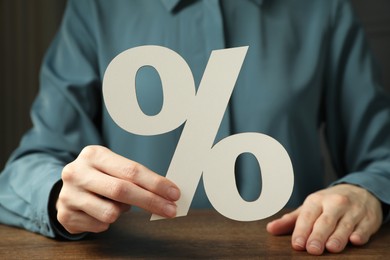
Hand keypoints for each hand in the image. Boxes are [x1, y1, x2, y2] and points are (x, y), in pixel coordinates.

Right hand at [56, 145, 179, 233]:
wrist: (66, 190)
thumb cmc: (99, 177)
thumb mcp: (113, 168)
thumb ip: (135, 177)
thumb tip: (167, 193)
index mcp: (94, 154)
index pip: (131, 170)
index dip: (156, 183)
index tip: (174, 193)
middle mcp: (77, 172)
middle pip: (122, 190)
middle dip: (151, 201)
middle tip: (170, 210)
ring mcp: (68, 194)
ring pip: (111, 212)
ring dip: (122, 212)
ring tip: (115, 204)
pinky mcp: (65, 215)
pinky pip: (100, 225)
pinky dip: (107, 221)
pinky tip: (99, 211)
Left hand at [266, 184, 382, 254]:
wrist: (360, 190)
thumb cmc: (329, 203)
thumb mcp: (309, 208)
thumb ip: (291, 220)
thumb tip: (270, 229)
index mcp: (316, 200)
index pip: (307, 216)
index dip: (302, 231)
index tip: (297, 244)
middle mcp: (335, 203)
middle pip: (325, 221)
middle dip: (318, 236)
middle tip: (312, 249)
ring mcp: (353, 211)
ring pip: (345, 225)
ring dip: (338, 237)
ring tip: (331, 248)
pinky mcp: (369, 218)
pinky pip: (364, 227)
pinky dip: (360, 233)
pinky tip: (355, 240)